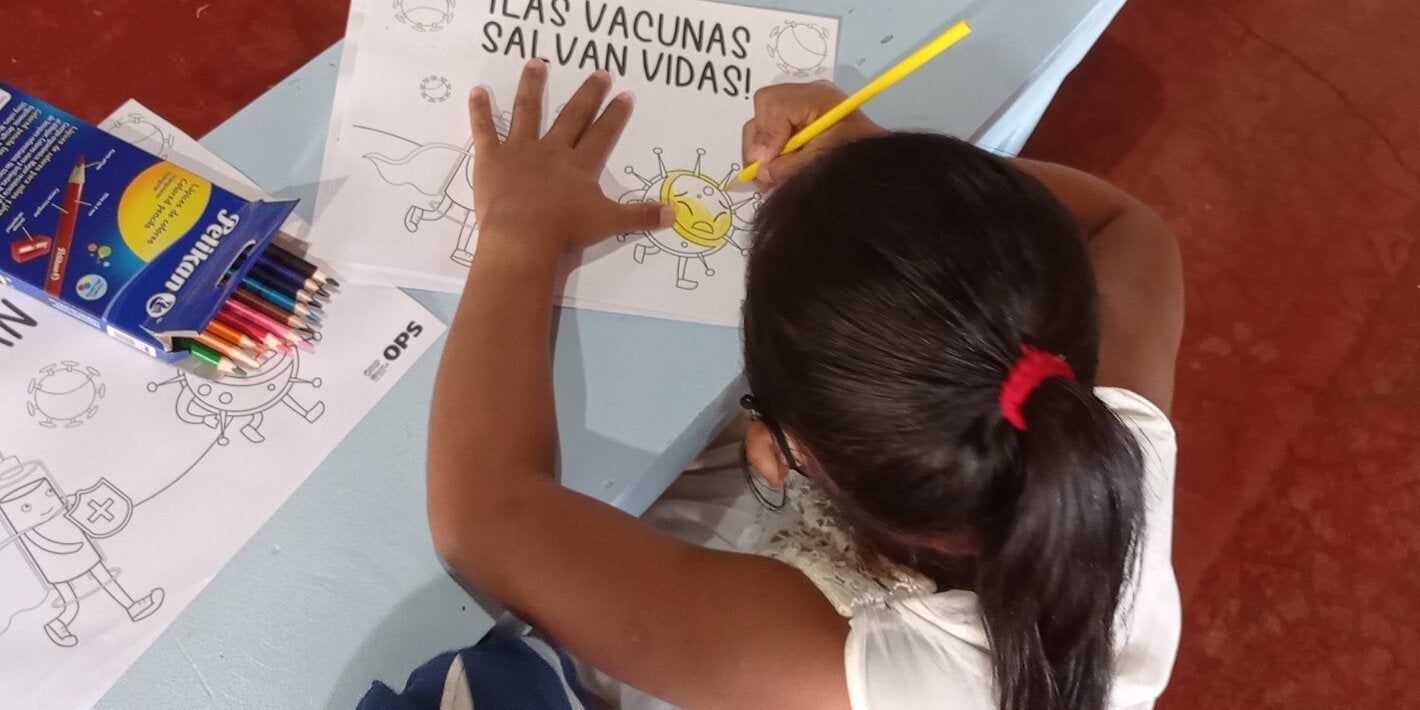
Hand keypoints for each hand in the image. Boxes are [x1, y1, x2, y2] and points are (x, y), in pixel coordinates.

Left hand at [469, 60, 672, 253]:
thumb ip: (640, 216)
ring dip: (533, 86)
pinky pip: (484, 130)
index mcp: (580, 165)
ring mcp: (521, 151)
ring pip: (528, 111)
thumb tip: (673, 214)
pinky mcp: (493, 158)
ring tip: (538, 63)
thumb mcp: (609, 223)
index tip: (624, 95)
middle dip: (587, 94)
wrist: (524, 236)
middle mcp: (553, 151)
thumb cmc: (565, 230)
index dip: (615, 115)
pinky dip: (479, 110)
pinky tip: (477, 91)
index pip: (602, 134)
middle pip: (573, 116)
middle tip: (599, 73)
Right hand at [741, 81, 886, 189]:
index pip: (773, 104)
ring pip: (762, 120)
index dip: (766, 135)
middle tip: (764, 172)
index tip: (767, 163)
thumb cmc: (854, 159)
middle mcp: (805, 95)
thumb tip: (759, 172)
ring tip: (770, 176)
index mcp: (816, 98)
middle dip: (759, 142)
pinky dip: (769, 150)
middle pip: (763, 108)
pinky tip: (776, 169)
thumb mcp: (819, 164)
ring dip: (762, 149)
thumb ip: (787, 167)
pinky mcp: (797, 120)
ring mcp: (800, 106)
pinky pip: (771, 129)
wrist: (875, 162)